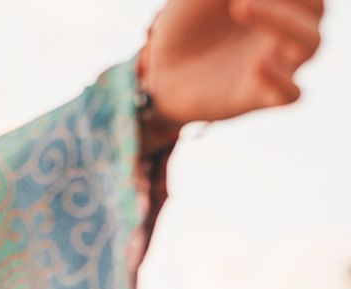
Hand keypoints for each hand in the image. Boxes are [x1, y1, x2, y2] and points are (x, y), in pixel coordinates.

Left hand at [145, 0, 323, 126]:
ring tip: (242, 7)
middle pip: (313, 10)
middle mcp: (285, 32)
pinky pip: (290, 93)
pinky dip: (280, 79)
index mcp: (279, 4)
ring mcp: (277, 63)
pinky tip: (256, 65)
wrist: (159, 70)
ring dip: (284, 22)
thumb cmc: (187, 23)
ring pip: (309, 42)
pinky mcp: (260, 96)